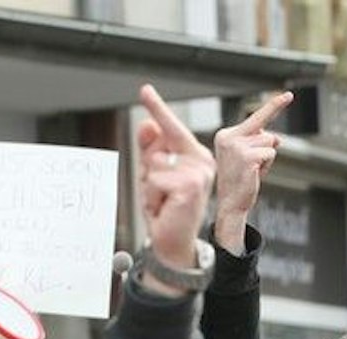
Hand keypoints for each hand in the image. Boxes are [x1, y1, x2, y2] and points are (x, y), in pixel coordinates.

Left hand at [136, 84, 216, 284]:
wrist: (173, 242)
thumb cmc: (165, 208)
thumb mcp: (152, 174)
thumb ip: (149, 149)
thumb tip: (147, 124)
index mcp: (194, 155)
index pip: (171, 128)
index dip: (157, 108)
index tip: (145, 89)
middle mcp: (201, 160)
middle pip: (156, 146)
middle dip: (148, 169)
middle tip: (159, 192)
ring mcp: (198, 173)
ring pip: (153, 164)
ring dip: (149, 186)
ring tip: (163, 200)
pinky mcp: (190, 186)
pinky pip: (155, 179)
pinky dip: (152, 195)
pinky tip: (165, 207)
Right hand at [212, 90, 291, 254]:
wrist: (231, 203)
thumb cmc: (239, 181)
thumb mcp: (247, 157)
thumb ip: (258, 142)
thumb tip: (275, 137)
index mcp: (226, 135)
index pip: (255, 117)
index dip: (273, 106)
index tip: (288, 95)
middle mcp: (229, 137)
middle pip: (264, 129)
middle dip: (272, 130)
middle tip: (281, 113)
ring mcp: (237, 146)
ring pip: (269, 142)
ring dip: (267, 158)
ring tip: (253, 170)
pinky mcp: (247, 156)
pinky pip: (270, 153)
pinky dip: (267, 165)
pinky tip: (254, 174)